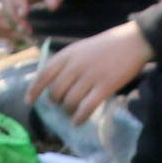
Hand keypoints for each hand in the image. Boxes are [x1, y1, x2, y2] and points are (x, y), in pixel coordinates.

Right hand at [0, 0, 80, 27]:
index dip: (19, 0)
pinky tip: (23, 26)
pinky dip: (13, 16)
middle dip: (15, 14)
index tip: (24, 15)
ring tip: (25, 30)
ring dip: (12, 17)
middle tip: (26, 29)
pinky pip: (8, 5)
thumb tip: (51, 7)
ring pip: (6, 2)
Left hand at [28, 22, 153, 123]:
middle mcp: (75, 66)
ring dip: (67, 111)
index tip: (29, 101)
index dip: (34, 89)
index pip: (44, 74)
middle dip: (55, 103)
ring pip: (69, 102)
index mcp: (67, 54)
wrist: (132, 42)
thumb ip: (66, 64)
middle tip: (60, 106)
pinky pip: (86, 108)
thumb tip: (52, 88)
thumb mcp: (80, 49)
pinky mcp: (104, 87)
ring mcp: (90, 77)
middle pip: (55, 92)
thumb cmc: (105, 46)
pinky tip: (77, 121)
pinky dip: (79, 117)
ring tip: (70, 113)